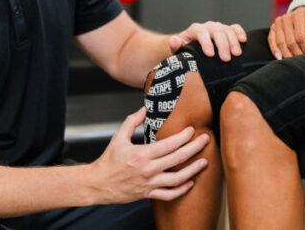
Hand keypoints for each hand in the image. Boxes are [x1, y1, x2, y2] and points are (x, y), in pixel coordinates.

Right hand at [90, 107, 209, 202]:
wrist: (98, 184)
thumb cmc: (108, 161)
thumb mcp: (118, 137)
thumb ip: (131, 122)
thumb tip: (143, 109)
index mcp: (142, 154)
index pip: (169, 144)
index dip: (184, 136)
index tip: (192, 130)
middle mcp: (148, 169)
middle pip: (178, 158)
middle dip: (195, 148)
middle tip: (206, 140)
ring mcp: (149, 183)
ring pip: (177, 178)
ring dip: (193, 170)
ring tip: (204, 162)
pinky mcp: (148, 193)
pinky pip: (168, 194)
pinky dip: (181, 190)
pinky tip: (190, 183)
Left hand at [169, 21, 246, 61]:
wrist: (190, 46)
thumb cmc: (185, 49)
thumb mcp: (178, 48)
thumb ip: (175, 45)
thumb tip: (174, 40)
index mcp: (195, 30)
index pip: (201, 33)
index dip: (206, 43)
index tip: (210, 55)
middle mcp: (208, 26)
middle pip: (217, 31)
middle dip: (222, 45)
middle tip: (226, 59)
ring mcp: (218, 28)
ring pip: (227, 30)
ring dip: (233, 42)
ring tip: (236, 54)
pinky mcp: (227, 31)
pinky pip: (235, 28)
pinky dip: (240, 33)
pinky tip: (243, 40)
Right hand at [268, 6, 304, 58]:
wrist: (304, 12)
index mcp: (298, 16)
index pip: (300, 37)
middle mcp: (286, 18)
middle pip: (290, 42)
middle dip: (296, 53)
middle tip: (302, 59)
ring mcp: (278, 23)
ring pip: (280, 43)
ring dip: (287, 54)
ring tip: (293, 61)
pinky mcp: (273, 28)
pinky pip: (272, 40)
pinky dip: (275, 50)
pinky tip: (279, 57)